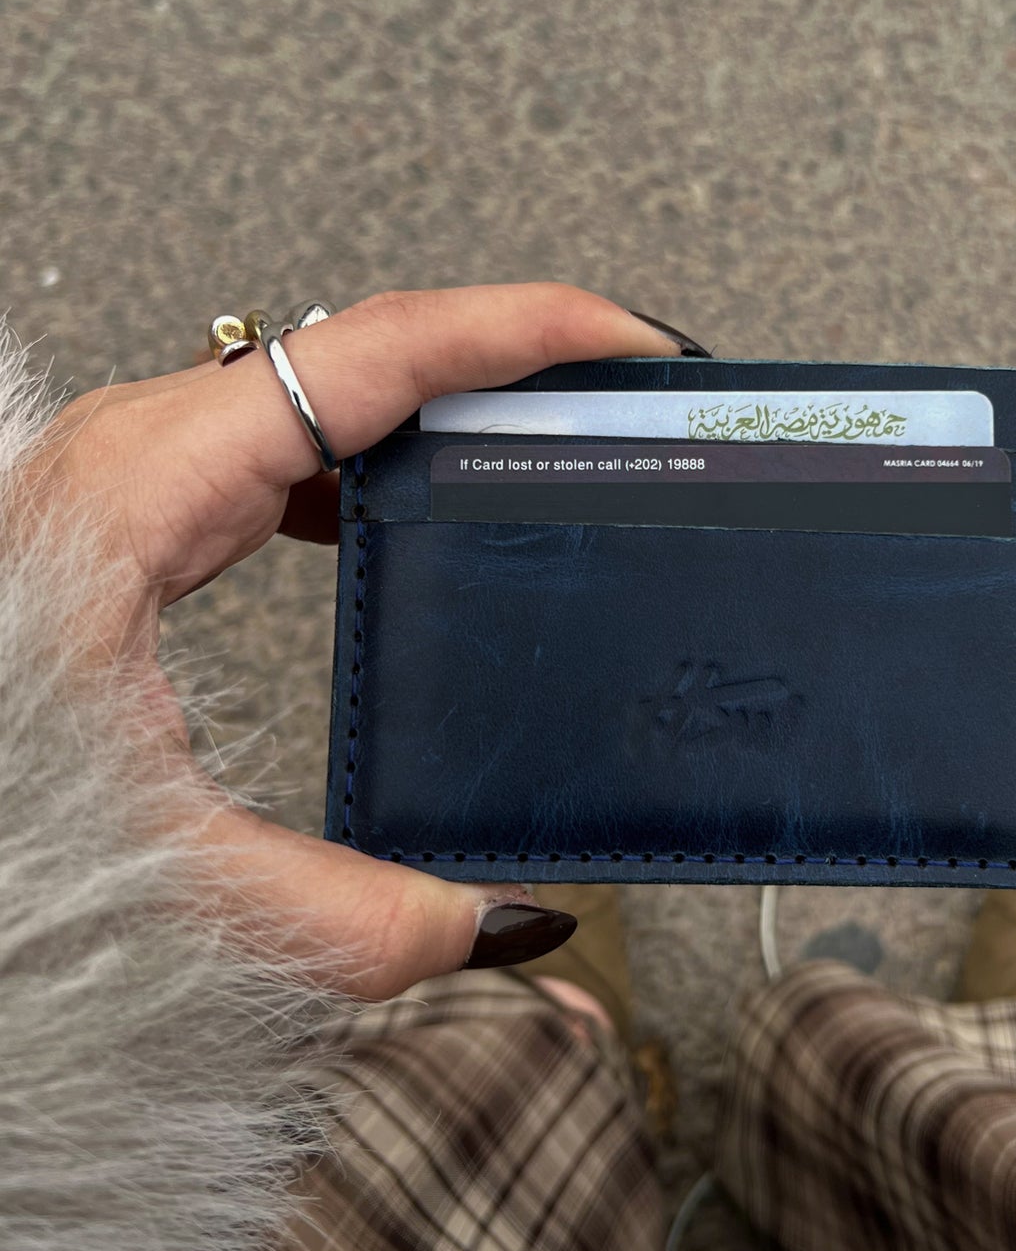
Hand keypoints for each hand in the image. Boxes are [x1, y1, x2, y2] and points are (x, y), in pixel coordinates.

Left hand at [24, 285, 679, 998]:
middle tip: (628, 386)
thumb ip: (334, 912)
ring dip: (454, 393)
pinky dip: (384, 445)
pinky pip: (299, 435)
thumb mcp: (159, 857)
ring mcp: (152, 463)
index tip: (627, 341)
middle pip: (376, 347)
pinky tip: (418, 501)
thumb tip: (495, 923)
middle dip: (519, 351)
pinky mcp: (152, 498)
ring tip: (556, 423)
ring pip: (338, 383)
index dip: (522, 328)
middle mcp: (153, 446)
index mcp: (152, 482)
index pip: (376, 351)